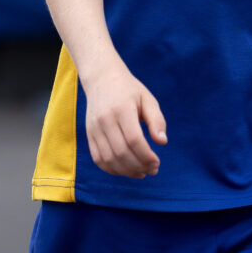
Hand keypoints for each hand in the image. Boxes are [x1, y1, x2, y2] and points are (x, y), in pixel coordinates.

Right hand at [83, 56, 167, 178]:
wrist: (102, 79)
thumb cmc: (130, 90)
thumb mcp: (147, 99)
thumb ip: (156, 120)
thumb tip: (162, 142)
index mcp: (122, 109)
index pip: (134, 140)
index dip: (146, 156)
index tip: (157, 162)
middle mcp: (105, 120)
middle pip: (121, 152)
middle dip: (139, 166)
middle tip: (152, 170)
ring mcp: (94, 128)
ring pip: (109, 159)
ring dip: (126, 171)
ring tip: (141, 173)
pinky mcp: (89, 134)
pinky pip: (98, 159)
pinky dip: (112, 169)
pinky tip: (126, 170)